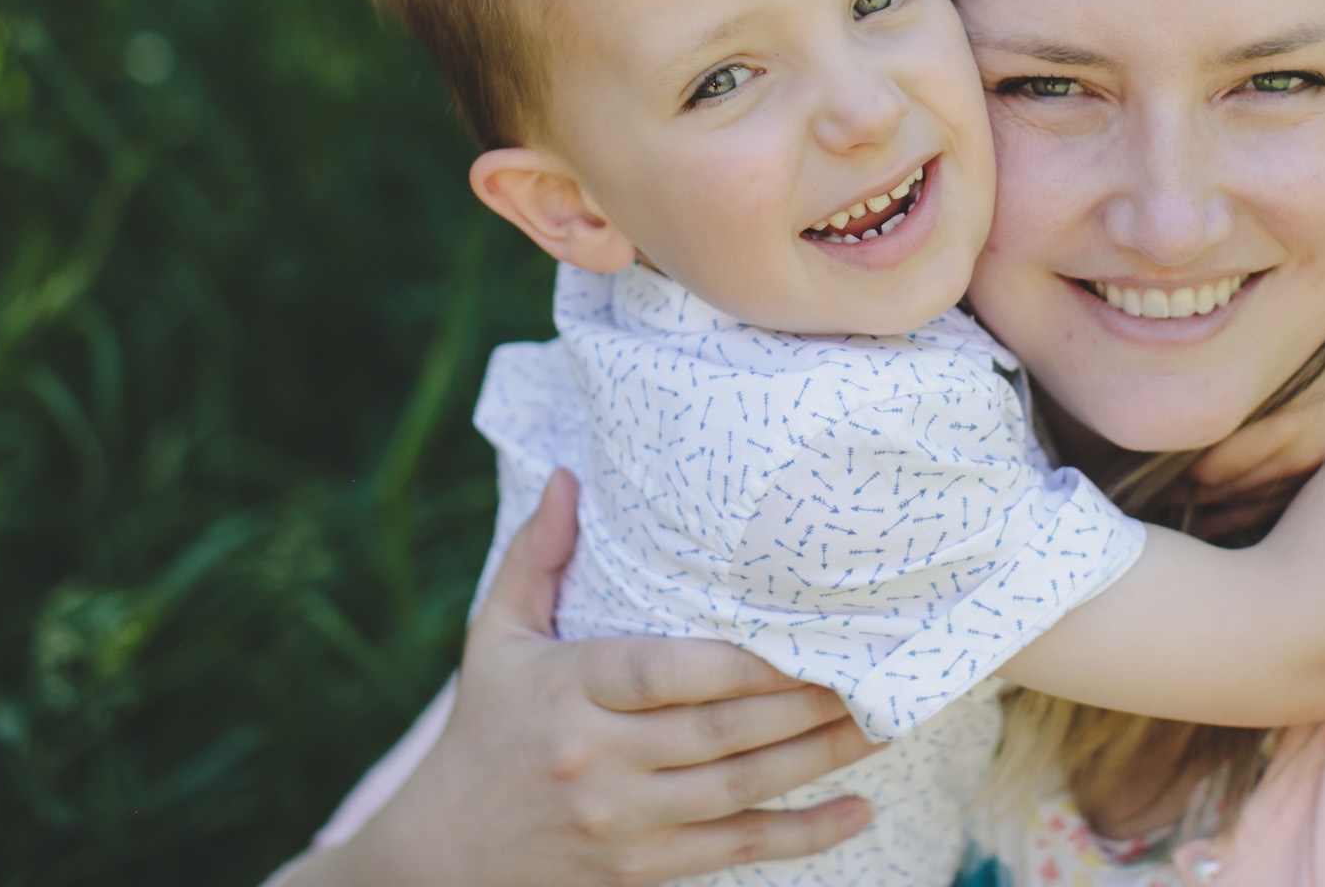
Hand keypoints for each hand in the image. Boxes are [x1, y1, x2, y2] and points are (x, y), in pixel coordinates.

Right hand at [296, 471, 879, 886]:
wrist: (439, 858)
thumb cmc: (483, 730)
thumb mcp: (492, 638)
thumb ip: (535, 556)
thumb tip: (570, 477)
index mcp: (567, 689)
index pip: (665, 672)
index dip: (742, 663)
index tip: (806, 637)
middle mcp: (597, 759)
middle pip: (721, 731)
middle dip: (806, 702)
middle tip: (875, 668)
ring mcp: (623, 822)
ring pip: (742, 787)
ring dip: (822, 756)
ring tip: (885, 722)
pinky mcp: (642, 870)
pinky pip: (738, 849)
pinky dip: (805, 834)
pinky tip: (859, 808)